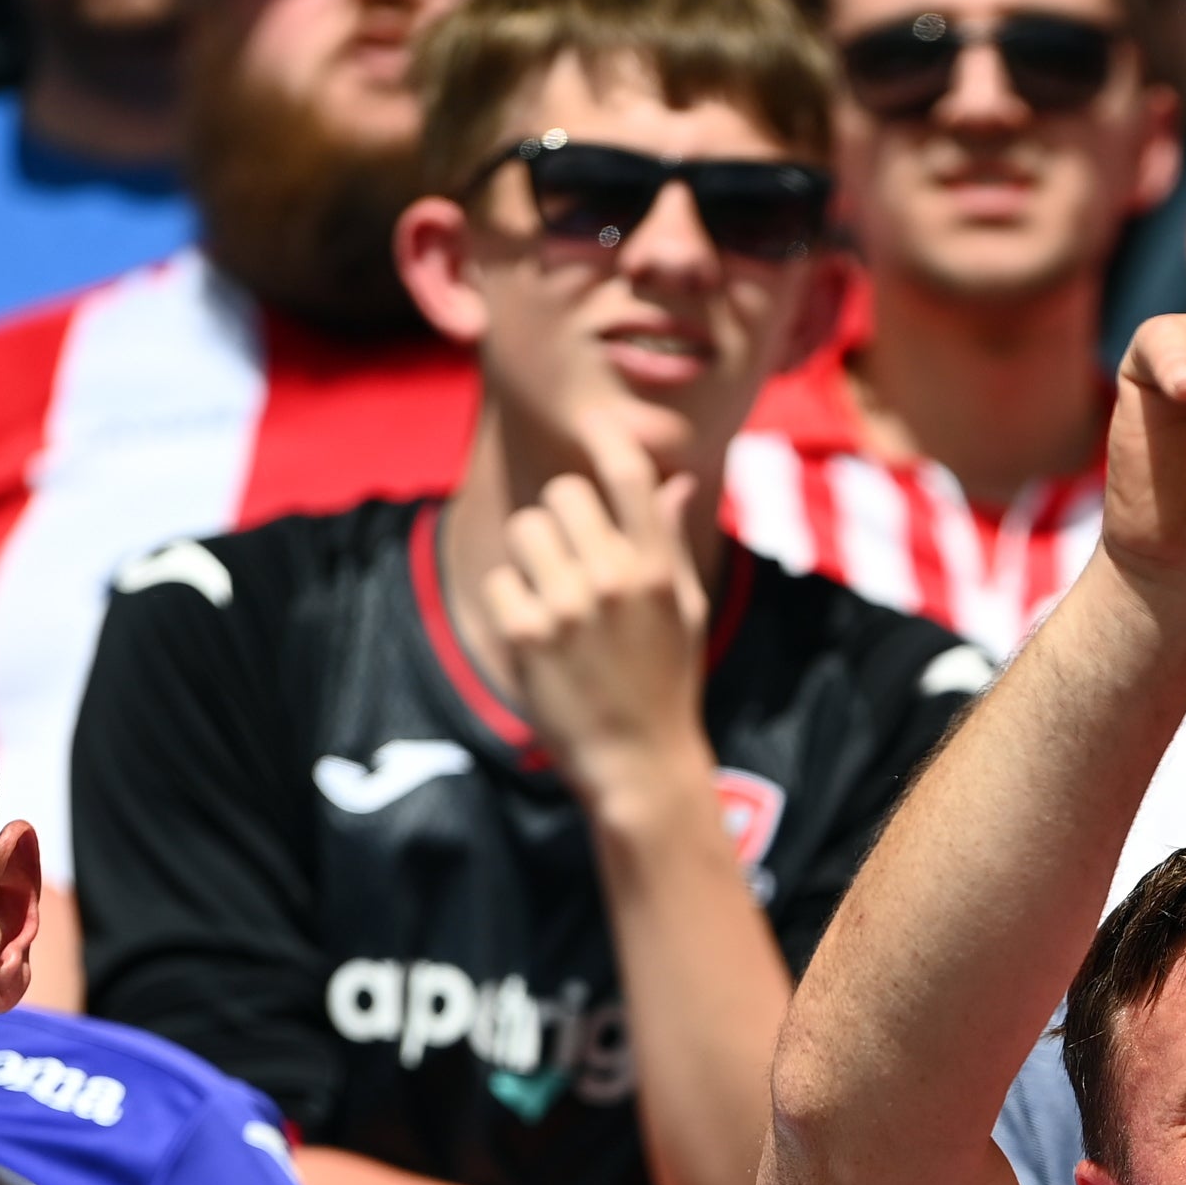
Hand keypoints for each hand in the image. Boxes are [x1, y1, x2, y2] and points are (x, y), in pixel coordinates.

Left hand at [487, 420, 713, 794]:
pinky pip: (501, 580)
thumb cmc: (665, 681)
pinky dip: (513, 601)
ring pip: (526, 530)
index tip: (594, 423)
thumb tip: (676, 481)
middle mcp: (612, 580)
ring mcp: (566, 606)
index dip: (608, 437)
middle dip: (562, 517)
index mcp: (655, 569)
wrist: (636, 761)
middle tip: (571, 556)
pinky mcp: (526, 635)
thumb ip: (668, 543)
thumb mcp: (684, 611)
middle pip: (562, 494)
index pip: (628, 475)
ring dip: (533, 555)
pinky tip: (536, 633)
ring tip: (553, 596)